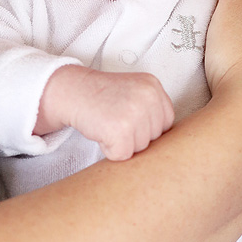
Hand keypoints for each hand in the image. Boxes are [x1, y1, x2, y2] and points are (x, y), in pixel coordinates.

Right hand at [36, 65, 174, 159]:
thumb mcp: (133, 92)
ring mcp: (135, 112)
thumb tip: (171, 146)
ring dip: (122, 143)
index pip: (166, 122)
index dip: (146, 127)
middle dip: (134, 136)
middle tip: (113, 119)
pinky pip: (123, 155)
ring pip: (141, 148)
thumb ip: (152, 110)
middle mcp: (148, 96)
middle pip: (154, 137)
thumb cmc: (100, 96)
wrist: (70, 92)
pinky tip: (101, 132)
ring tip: (107, 124)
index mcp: (153, 86)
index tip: (127, 118)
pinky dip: (110, 150)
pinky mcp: (120, 130)